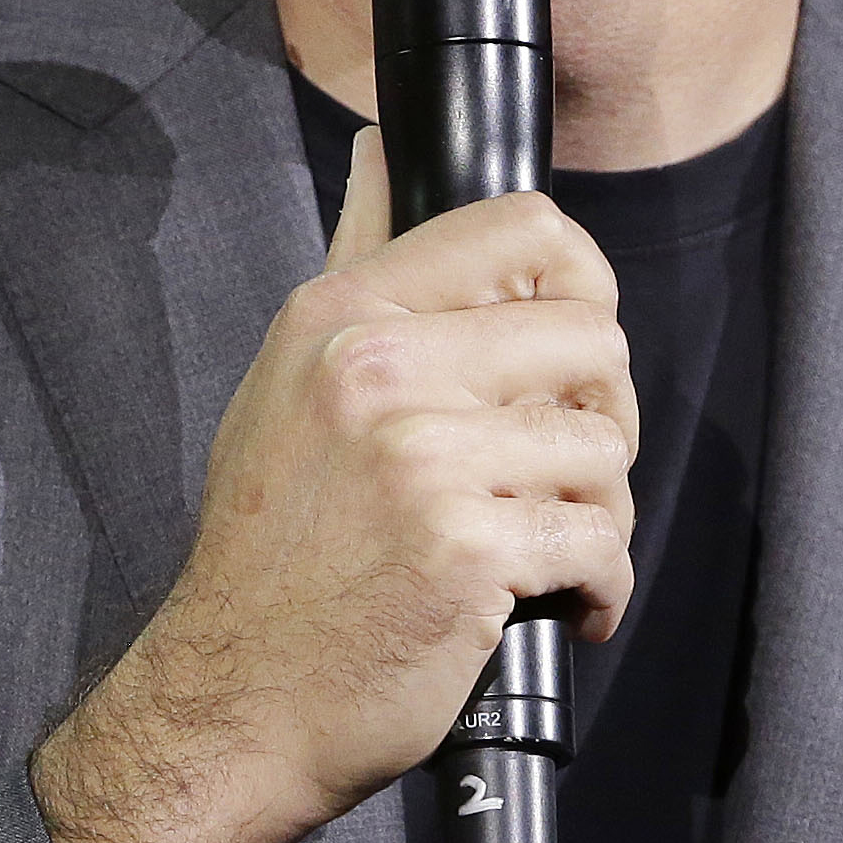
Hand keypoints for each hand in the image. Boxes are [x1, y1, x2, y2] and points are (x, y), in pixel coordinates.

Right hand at [33, 128, 635, 842]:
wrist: (235, 699)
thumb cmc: (273, 547)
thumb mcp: (288, 379)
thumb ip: (354, 258)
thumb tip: (379, 144)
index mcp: (344, 314)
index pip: (525, 229)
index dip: (581, 285)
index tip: (571, 352)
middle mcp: (380, 370)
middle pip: (593, 337)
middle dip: (607, 410)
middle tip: (571, 467)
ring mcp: (425, 461)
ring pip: (605, 448)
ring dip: (601, 511)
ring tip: (553, 547)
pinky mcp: (469, 554)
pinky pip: (600, 542)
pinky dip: (602, 587)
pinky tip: (566, 607)